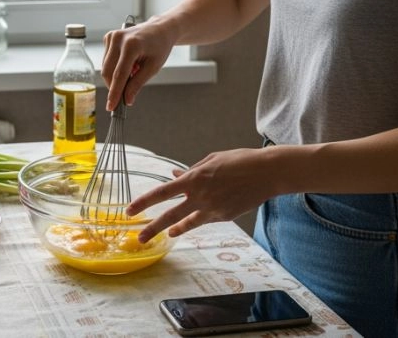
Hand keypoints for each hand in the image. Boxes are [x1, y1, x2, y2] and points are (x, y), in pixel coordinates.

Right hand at [101, 20, 175, 109]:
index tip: (111, 106)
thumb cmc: (159, 47)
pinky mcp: (108, 38)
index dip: (114, 93)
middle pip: (108, 72)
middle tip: (125, 95)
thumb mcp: (153, 68)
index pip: (119, 74)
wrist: (160, 29)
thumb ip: (137, 84)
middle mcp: (118, 39)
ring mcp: (111, 37)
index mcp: (131, 45)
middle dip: (114, 86)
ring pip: (105, 67)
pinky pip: (107, 61)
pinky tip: (129, 63)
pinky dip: (116, 68)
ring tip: (134, 70)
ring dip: (117, 76)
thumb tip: (126, 99)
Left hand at [125, 148, 274, 242]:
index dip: (144, 202)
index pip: (162, 193)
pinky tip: (200, 214)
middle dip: (152, 228)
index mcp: (194, 179)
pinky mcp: (225, 217)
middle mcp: (201, 197)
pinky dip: (201, 216)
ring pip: (188, 224)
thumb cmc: (238, 161)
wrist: (267, 173)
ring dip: (175, 229)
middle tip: (139, 237)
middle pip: (170, 216)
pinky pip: (207, 218)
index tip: (130, 210)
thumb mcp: (211, 160)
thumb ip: (191, 170)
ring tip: (167, 234)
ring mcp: (213, 210)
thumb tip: (174, 174)